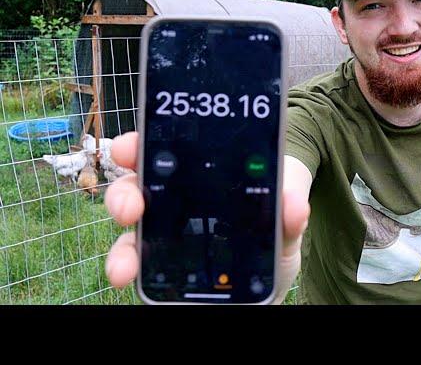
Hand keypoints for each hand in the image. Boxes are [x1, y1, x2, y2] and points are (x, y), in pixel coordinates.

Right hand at [104, 132, 309, 301]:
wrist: (269, 281)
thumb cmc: (272, 235)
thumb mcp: (285, 222)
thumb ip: (289, 213)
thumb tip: (295, 203)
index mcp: (204, 177)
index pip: (168, 151)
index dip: (143, 144)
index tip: (129, 148)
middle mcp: (175, 201)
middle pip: (138, 187)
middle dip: (124, 193)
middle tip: (130, 207)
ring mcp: (164, 233)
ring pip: (130, 231)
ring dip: (120, 245)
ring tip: (124, 266)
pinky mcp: (159, 265)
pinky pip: (136, 264)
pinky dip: (126, 268)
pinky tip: (128, 277)